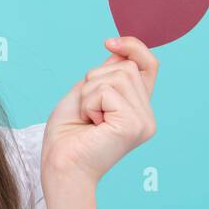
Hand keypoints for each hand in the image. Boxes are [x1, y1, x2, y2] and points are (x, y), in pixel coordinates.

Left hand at [42, 36, 158, 186]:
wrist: (60, 166)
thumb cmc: (67, 136)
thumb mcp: (85, 94)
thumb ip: (106, 74)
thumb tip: (120, 48)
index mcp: (137, 109)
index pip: (148, 65)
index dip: (132, 47)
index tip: (109, 42)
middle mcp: (146, 116)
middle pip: (126, 67)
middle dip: (94, 81)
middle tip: (86, 111)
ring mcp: (143, 121)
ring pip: (117, 76)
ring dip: (89, 93)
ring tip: (88, 118)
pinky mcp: (134, 125)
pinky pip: (107, 90)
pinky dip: (89, 102)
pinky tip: (91, 124)